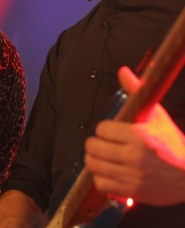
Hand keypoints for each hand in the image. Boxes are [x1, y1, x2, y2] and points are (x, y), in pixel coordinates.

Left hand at [84, 66, 184, 205]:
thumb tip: (123, 71)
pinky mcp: (132, 193)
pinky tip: (109, 171)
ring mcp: (132, 177)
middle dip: (96, 143)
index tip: (112, 131)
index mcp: (138, 136)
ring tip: (103, 156)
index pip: (102, 129)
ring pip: (94, 165)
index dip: (104, 129)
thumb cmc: (171, 142)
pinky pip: (101, 184)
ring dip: (95, 159)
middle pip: (93, 147)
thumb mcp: (155, 115)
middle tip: (103, 143)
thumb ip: (136, 91)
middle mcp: (133, 157)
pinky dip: (101, 177)